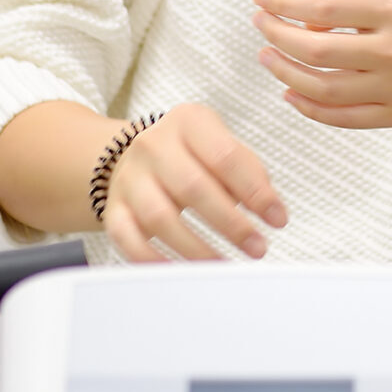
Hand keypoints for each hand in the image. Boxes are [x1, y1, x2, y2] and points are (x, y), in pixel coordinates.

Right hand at [104, 103, 286, 262]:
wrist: (136, 155)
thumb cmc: (193, 154)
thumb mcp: (223, 145)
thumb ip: (249, 172)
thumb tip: (272, 209)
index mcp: (189, 122)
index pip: (226, 157)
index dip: (256, 192)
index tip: (278, 219)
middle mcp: (153, 145)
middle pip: (193, 188)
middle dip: (231, 224)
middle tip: (257, 247)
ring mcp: (129, 177)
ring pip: (159, 217)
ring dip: (197, 248)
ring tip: (225, 264)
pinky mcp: (114, 207)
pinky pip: (127, 238)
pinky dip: (153, 259)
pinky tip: (181, 270)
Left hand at [252, 0, 391, 128]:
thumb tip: (298, 22)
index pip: (324, 8)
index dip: (284, 4)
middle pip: (317, 50)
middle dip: (278, 36)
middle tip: (262, 25)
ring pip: (323, 88)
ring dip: (285, 72)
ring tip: (267, 57)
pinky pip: (340, 117)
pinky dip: (308, 107)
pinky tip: (290, 91)